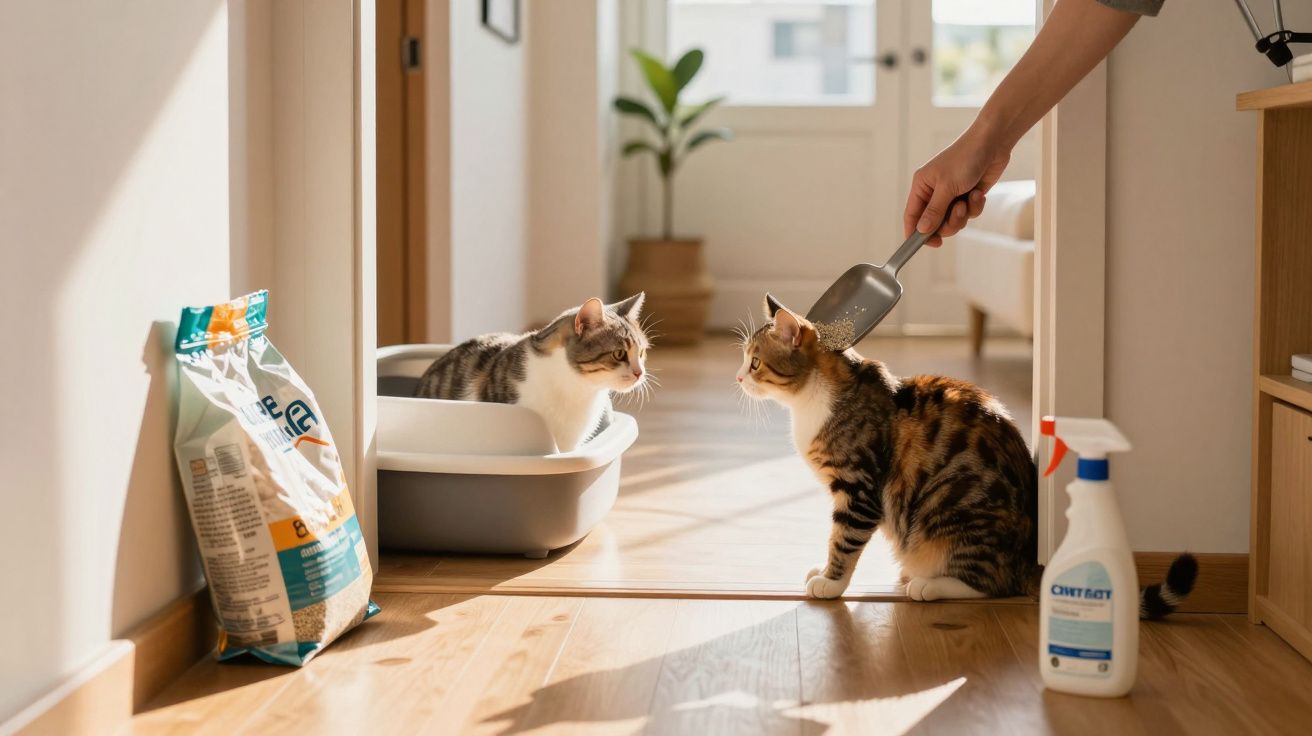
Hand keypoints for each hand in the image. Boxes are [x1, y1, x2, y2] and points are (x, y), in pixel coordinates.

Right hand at [903, 127, 1010, 246]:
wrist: (992, 143)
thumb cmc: (965, 158)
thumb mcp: (946, 187)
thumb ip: (934, 211)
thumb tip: (921, 231)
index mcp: (921, 187)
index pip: (912, 216)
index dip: (916, 233)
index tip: (930, 244)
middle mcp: (934, 193)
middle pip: (934, 224)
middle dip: (949, 222)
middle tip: (959, 212)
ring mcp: (951, 195)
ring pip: (953, 221)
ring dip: (964, 214)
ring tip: (969, 199)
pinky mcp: (967, 196)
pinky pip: (968, 214)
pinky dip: (975, 207)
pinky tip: (978, 193)